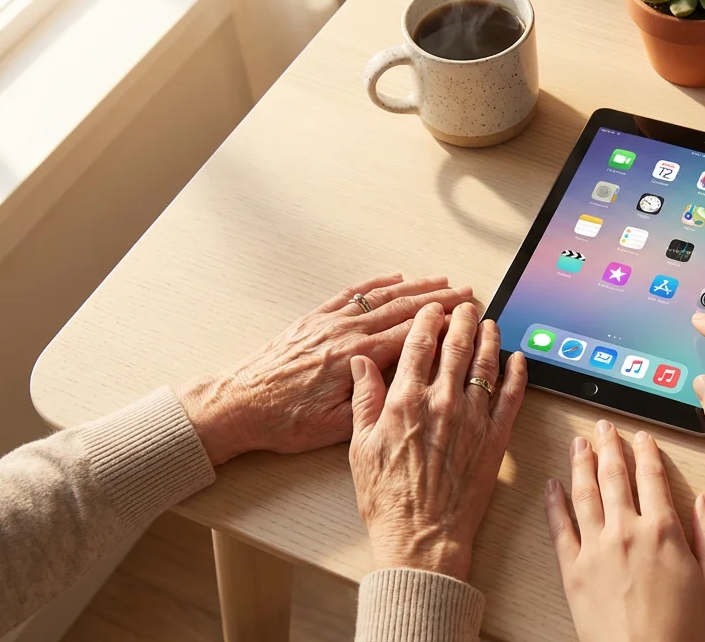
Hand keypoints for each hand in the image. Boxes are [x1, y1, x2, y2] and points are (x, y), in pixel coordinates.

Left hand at [175, 274, 472, 464]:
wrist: (239, 403)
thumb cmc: (285, 421)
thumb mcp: (334, 427)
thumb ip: (373, 404)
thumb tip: (406, 385)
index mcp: (357, 358)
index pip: (411, 333)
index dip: (442, 322)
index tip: (465, 314)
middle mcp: (346, 332)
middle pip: (403, 308)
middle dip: (438, 298)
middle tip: (465, 292)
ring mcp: (330, 321)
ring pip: (382, 297)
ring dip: (415, 286)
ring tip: (440, 281)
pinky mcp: (315, 318)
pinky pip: (353, 293)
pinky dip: (377, 283)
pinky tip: (394, 278)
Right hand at [348, 303, 526, 578]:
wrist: (423, 538)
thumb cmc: (389, 499)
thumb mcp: (361, 447)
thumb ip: (364, 399)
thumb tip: (361, 362)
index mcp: (405, 401)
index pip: (418, 344)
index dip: (427, 320)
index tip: (432, 309)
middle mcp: (442, 402)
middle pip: (457, 346)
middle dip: (462, 320)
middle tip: (467, 306)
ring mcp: (473, 418)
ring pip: (486, 364)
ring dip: (490, 338)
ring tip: (490, 323)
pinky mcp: (496, 438)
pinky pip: (512, 396)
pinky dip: (517, 372)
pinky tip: (518, 357)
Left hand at [545, 421, 704, 641]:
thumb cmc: (684, 630)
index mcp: (663, 530)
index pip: (652, 477)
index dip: (647, 452)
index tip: (643, 437)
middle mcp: (626, 531)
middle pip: (615, 476)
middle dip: (610, 446)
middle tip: (605, 427)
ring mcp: (595, 549)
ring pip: (585, 493)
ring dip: (581, 463)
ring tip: (579, 443)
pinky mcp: (572, 570)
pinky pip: (559, 527)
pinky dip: (554, 503)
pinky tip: (552, 486)